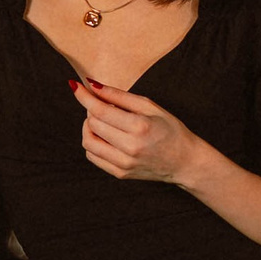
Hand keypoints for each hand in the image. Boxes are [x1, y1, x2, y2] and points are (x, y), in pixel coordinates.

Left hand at [72, 79, 202, 187]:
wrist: (185, 162)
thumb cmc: (171, 130)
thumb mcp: (150, 106)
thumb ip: (120, 96)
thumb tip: (93, 86)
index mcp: (139, 127)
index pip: (100, 110)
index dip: (84, 97)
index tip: (75, 86)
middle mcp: (130, 147)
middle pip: (93, 124)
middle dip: (91, 110)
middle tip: (101, 104)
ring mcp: (124, 163)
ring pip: (88, 142)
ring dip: (89, 127)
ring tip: (101, 121)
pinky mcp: (120, 174)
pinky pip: (93, 156)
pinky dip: (93, 143)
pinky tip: (104, 136)